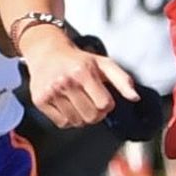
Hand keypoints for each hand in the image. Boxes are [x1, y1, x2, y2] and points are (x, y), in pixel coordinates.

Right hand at [24, 30, 139, 127]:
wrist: (46, 53)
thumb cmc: (78, 60)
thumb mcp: (103, 63)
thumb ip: (122, 79)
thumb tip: (135, 97)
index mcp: (83, 72)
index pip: (104, 104)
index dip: (107, 106)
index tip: (103, 99)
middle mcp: (65, 82)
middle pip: (90, 116)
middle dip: (96, 114)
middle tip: (92, 104)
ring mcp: (51, 92)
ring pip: (76, 122)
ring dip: (81, 117)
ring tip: (79, 104)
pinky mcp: (40, 101)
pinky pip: (61, 123)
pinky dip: (67, 119)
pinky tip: (67, 106)